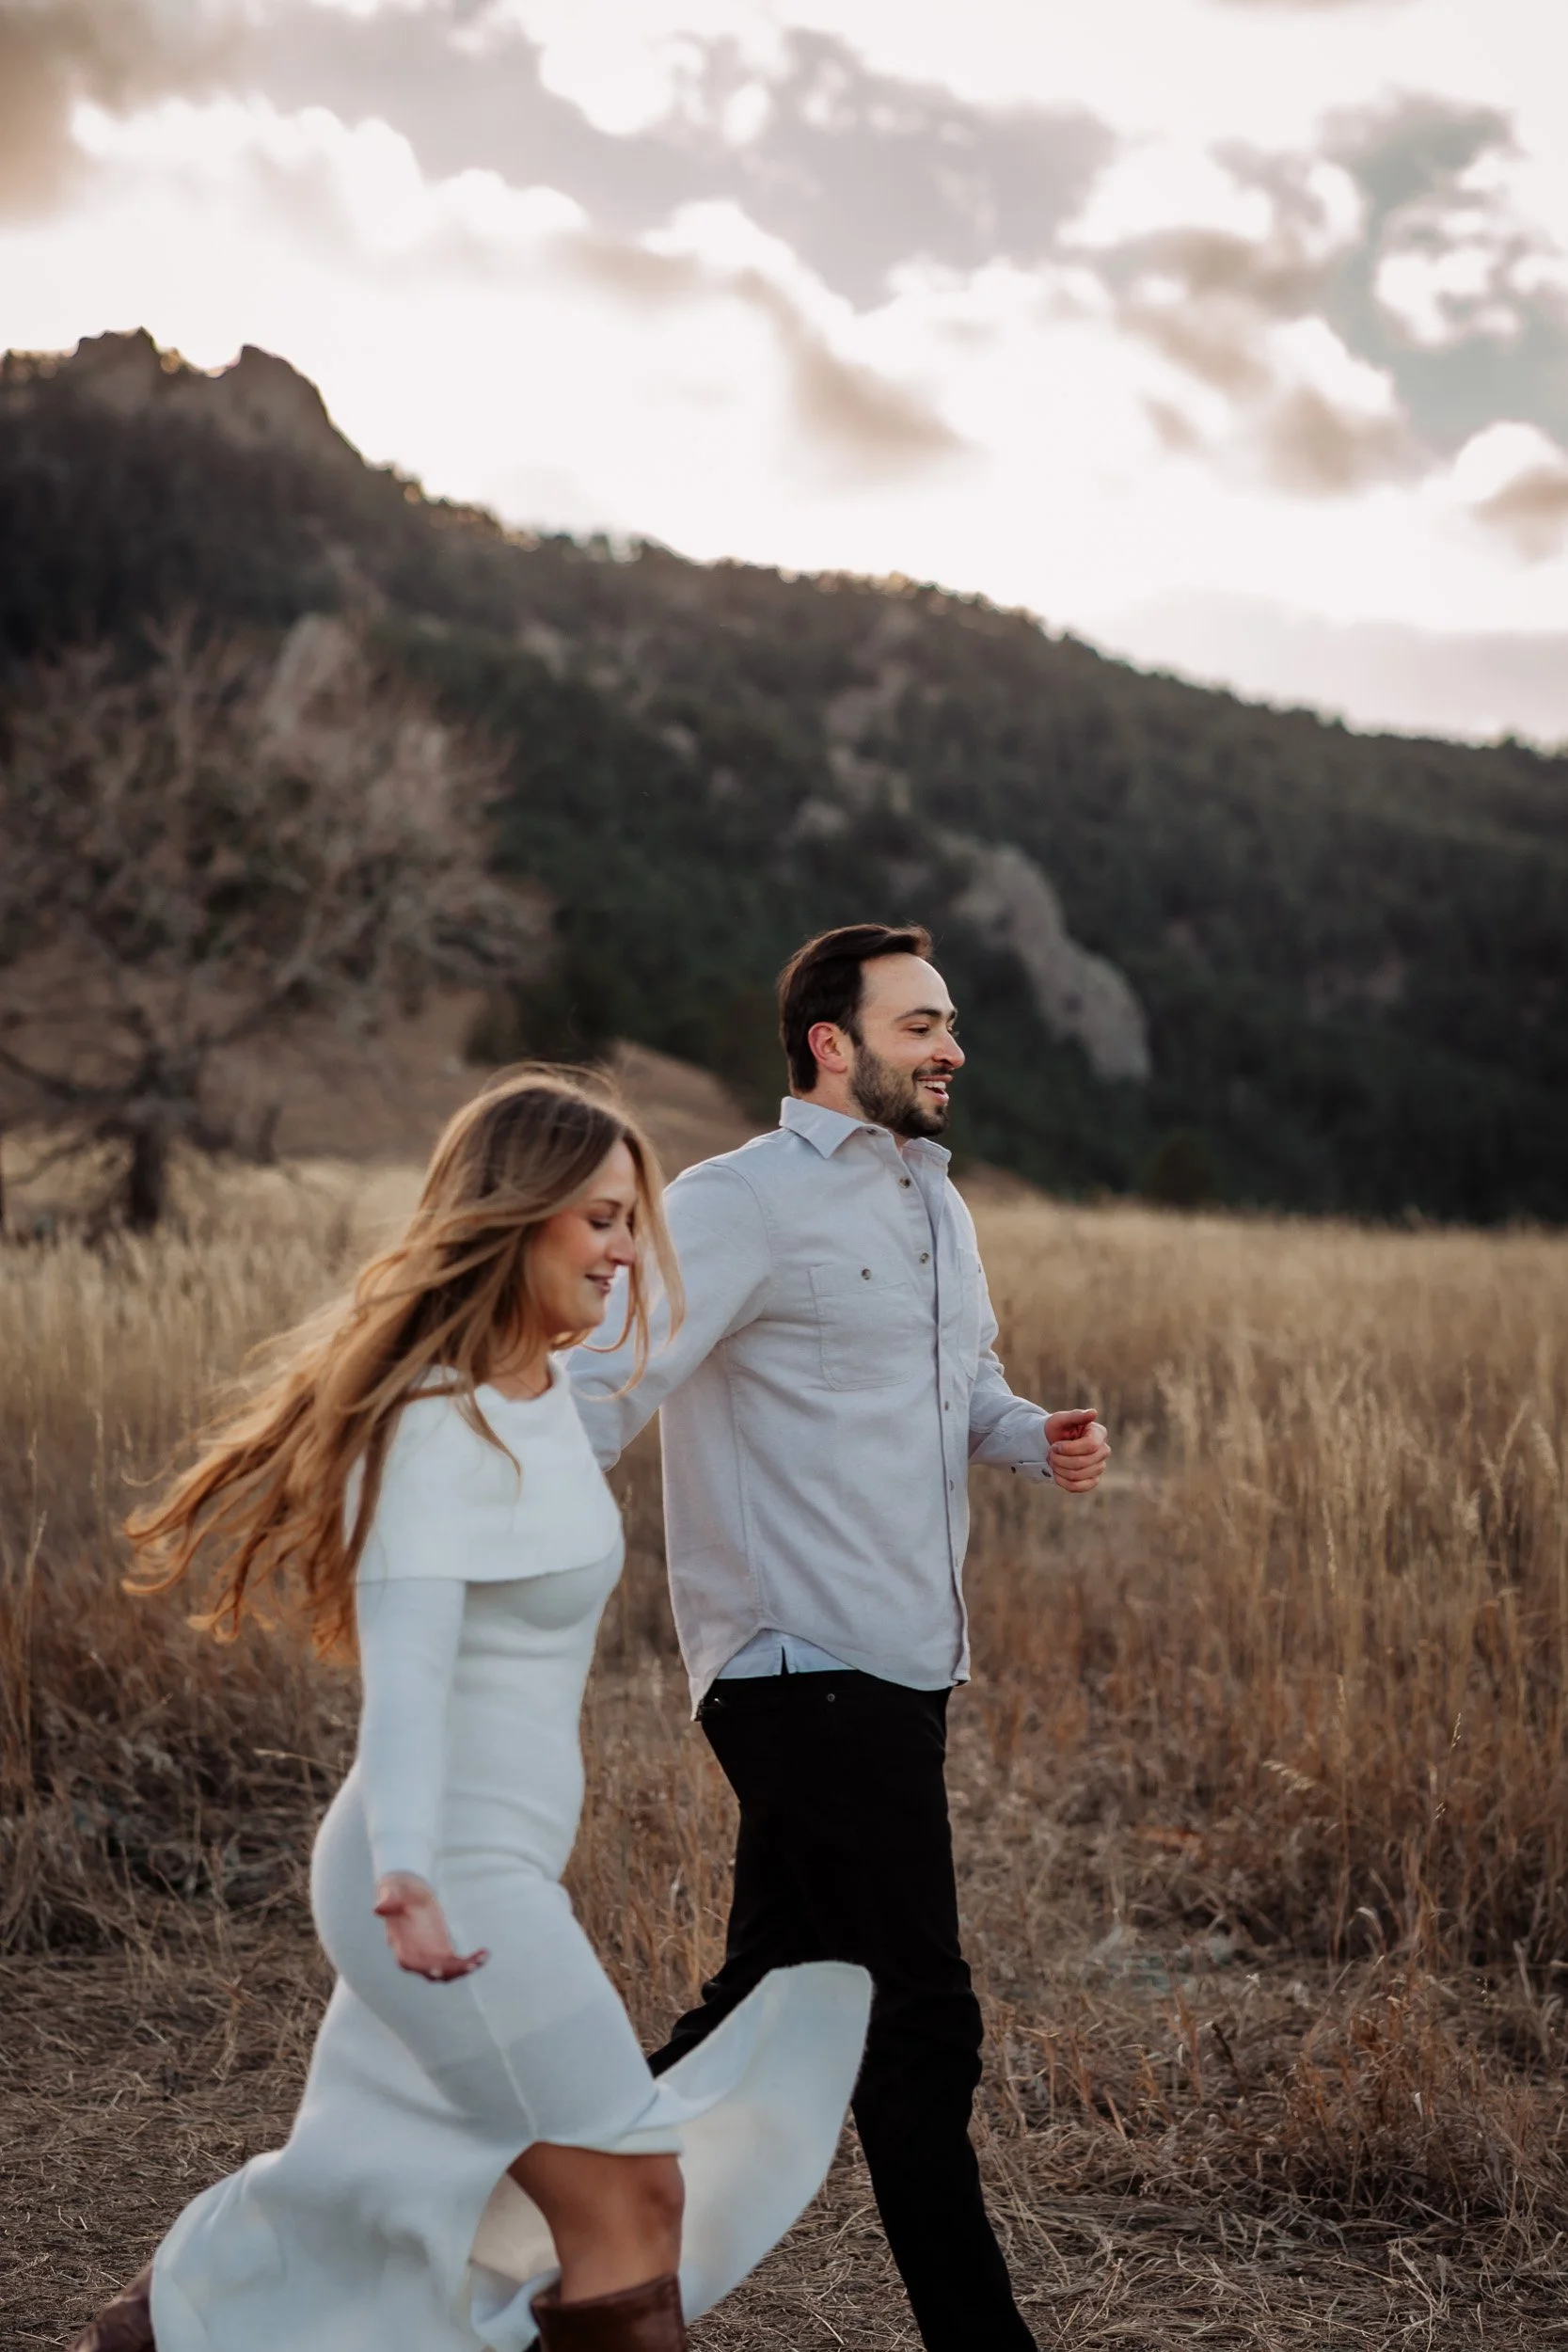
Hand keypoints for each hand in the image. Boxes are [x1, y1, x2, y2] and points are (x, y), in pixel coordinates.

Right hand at [373, 1873, 488, 1980]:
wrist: (407, 1888)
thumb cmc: (398, 1888)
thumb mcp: (392, 1890)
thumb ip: (388, 1900)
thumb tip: (377, 1908)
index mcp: (400, 1944)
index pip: (410, 1962)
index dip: (424, 1967)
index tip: (439, 1968)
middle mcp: (414, 1956)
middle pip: (432, 1972)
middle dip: (450, 1971)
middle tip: (469, 1964)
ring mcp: (430, 1955)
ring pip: (447, 1972)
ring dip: (463, 1969)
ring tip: (481, 1958)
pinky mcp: (443, 1950)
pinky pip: (457, 1963)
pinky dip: (470, 1961)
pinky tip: (484, 1953)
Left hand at [1045, 1407, 1109, 1493]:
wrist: (1051, 1443)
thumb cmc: (1057, 1428)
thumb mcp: (1061, 1419)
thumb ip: (1076, 1416)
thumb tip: (1093, 1412)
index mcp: (1099, 1433)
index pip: (1091, 1446)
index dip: (1069, 1448)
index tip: (1055, 1445)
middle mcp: (1103, 1451)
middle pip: (1082, 1463)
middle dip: (1060, 1459)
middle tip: (1050, 1453)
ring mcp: (1099, 1467)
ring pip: (1077, 1475)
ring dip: (1058, 1469)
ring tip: (1052, 1461)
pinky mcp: (1092, 1480)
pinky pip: (1077, 1487)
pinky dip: (1062, 1481)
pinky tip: (1056, 1472)